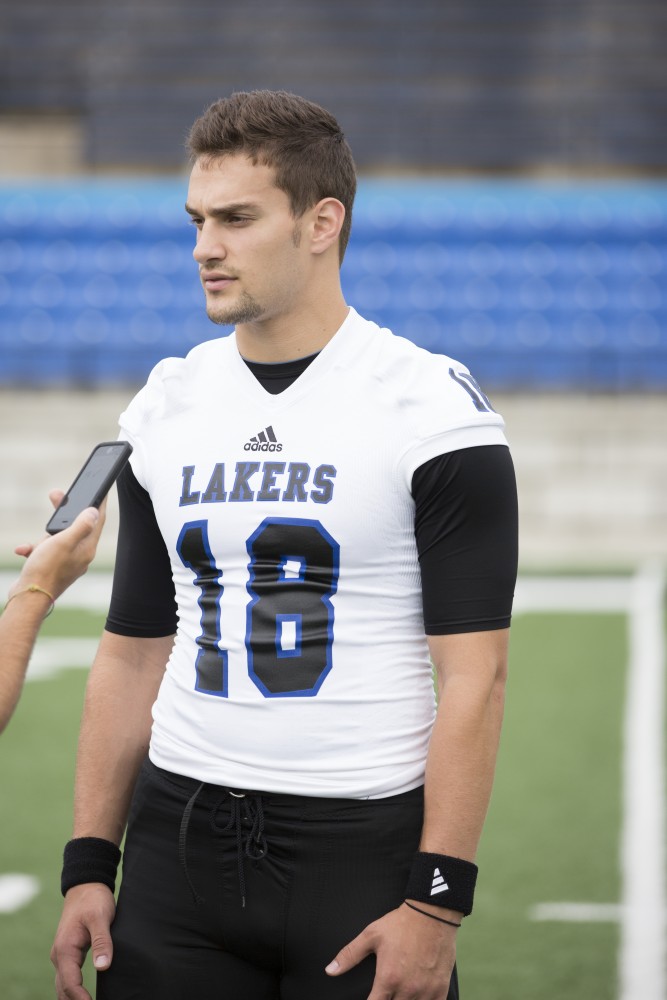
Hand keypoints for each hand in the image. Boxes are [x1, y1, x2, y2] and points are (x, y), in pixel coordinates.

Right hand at [11, 491, 105, 601]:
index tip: (100, 489)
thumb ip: (80, 525)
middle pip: (76, 527)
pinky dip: (34, 549)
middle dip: (65, 513)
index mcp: (87, 548)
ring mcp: (66, 563)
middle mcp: (80, 555)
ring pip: (57, 539)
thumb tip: (94, 511)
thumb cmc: (46, 569)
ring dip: (44, 536)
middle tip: (56, 495)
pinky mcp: (52, 568)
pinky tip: (24, 550)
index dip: (99, 503)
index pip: (97, 521)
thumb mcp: (64, 542)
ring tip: (36, 542)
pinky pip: (44, 552)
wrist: (28, 599)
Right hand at [51, 883, 115, 999]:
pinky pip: (68, 978)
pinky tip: (83, 998)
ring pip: (63, 986)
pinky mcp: (69, 954)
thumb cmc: (94, 900)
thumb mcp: (100, 917)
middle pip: (63, 989)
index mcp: (65, 948)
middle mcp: (60, 955)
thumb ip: (102, 941)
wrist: (86, 886)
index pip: (70, 982)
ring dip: (72, 998)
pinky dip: (73, 991)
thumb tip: (103, 967)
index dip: (80, 998)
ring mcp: (63, 955)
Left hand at [325, 903, 456, 998]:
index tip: (371, 999)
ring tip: (399, 994)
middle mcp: (407, 989)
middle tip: (387, 992)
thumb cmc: (401, 923)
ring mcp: (426, 991)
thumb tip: (330, 970)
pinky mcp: (440, 989)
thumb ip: (349, 955)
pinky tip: (418, 997)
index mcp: (388, 978)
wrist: (431, 914)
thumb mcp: (371, 935)